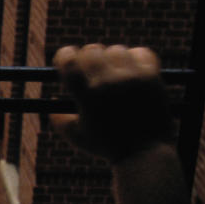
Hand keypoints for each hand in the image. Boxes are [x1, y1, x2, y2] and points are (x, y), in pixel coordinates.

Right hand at [51, 44, 174, 162]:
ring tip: (112, 74)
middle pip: (91, 51)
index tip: (65, 59)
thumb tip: (53, 98)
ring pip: (116, 50)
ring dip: (110, 59)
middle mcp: (109, 83)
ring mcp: (132, 78)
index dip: (64, 56)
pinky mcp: (152, 77)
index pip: (69, 61)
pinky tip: (131, 71)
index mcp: (87, 97)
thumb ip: (58, 118)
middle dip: (86, 58)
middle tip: (89, 68)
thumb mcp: (76, 136)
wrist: (144, 153)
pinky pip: (140, 53)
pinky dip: (134, 59)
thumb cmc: (106, 146)